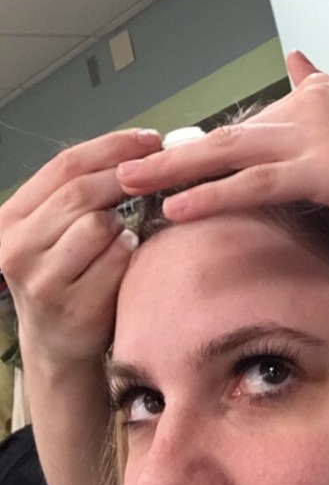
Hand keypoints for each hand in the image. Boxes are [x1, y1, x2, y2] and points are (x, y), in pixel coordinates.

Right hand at [0, 128, 161, 371]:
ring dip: (123, 226)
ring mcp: (41, 280)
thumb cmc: (66, 275)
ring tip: (120, 238)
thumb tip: (141, 148)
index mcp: (10, 219)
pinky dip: (129, 256)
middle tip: (158, 176)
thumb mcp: (54, 229)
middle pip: (80, 193)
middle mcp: (16, 248)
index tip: (149, 139)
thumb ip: (80, 191)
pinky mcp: (73, 307)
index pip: (63, 166)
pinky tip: (124, 264)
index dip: (111, 146)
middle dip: (125, 179)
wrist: (57, 345)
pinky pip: (117, 260)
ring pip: (99, 225)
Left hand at [116, 53, 328, 230]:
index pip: (252, 123)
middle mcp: (311, 105)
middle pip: (226, 133)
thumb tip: (296, 63)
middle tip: (123, 166)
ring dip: (171, 169)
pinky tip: (176, 207)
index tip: (168, 162)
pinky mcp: (328, 169)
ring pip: (227, 153)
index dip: (207, 147)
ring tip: (127, 184)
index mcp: (322, 95)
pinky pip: (256, 184)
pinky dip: (211, 195)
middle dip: (170, 152)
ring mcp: (317, 135)